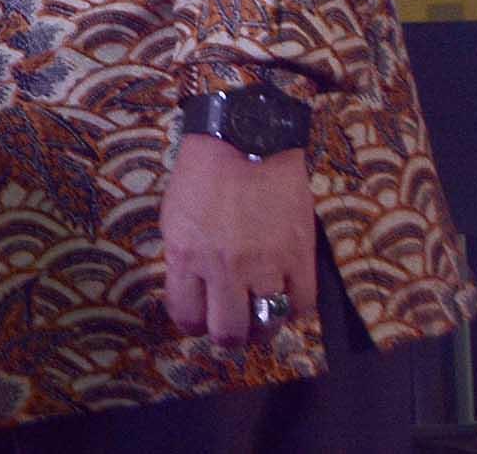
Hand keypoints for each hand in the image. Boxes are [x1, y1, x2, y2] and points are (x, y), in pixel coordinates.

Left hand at [159, 132, 317, 342]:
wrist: (244, 139)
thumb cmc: (201, 175)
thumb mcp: (174, 217)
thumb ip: (182, 257)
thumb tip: (191, 289)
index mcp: (186, 255)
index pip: (186, 316)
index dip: (193, 326)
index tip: (199, 320)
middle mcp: (223, 268)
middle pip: (228, 332)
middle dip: (228, 336)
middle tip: (233, 326)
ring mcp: (265, 264)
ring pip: (267, 324)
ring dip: (263, 325)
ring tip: (260, 313)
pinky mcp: (299, 256)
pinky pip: (302, 306)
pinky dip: (294, 308)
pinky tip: (286, 296)